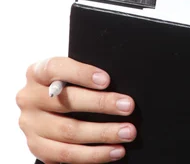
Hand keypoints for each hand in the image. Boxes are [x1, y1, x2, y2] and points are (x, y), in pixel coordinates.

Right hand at [16, 56, 135, 163]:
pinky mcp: (37, 147)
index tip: (107, 80)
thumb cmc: (64, 84)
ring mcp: (31, 125)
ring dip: (103, 134)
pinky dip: (93, 155)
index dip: (81, 73)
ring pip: (69, 133)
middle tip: (127, 107)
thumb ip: (83, 75)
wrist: (44, 106)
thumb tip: (116, 83)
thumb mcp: (67, 72)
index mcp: (36, 72)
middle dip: (102, 105)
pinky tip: (113, 150)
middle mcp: (29, 99)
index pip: (56, 69)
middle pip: (67, 103)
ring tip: (127, 132)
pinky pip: (66, 156)